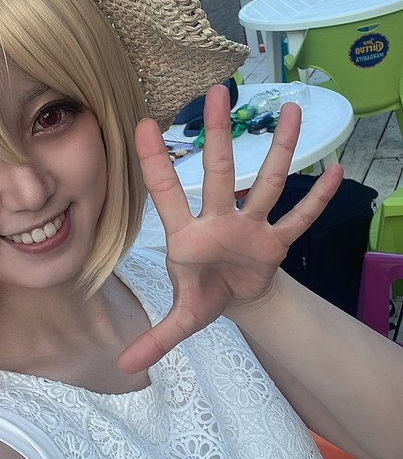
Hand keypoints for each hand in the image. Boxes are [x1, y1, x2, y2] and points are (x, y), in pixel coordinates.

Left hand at [118, 84, 343, 372]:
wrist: (235, 299)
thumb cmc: (203, 294)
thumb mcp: (181, 318)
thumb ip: (155, 338)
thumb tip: (122, 367)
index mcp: (188, 235)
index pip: (166, 193)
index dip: (155, 162)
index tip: (141, 123)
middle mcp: (219, 220)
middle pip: (219, 172)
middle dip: (218, 134)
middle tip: (218, 91)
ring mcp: (251, 226)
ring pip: (267, 182)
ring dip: (280, 149)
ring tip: (291, 110)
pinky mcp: (277, 240)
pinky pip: (301, 218)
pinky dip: (318, 198)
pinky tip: (336, 168)